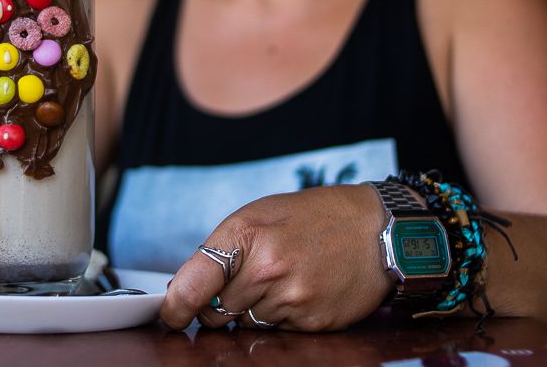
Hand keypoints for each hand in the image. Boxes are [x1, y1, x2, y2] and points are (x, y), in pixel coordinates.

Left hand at [160, 184, 394, 331]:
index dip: (174, 307)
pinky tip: (300, 291)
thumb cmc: (314, 217)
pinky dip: (281, 318)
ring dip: (252, 311)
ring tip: (280, 281)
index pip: (191, 285)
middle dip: (219, 305)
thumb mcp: (261, 215)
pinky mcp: (311, 322)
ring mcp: (291, 298)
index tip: (170, 315)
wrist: (376, 229)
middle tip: (245, 282)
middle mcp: (266, 269)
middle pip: (215, 313)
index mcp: (245, 234)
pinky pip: (276, 332)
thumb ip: (222, 250)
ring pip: (245, 325)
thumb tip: (184, 289)